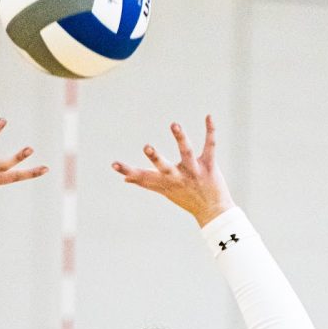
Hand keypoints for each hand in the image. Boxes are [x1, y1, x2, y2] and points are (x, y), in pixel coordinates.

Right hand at [112, 115, 234, 226]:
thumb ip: (145, 182)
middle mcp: (178, 177)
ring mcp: (194, 171)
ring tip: (174, 124)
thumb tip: (126, 179)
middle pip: (164, 167)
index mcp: (165, 183)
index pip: (143, 177)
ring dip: (180, 138)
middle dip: (156, 158)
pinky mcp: (209, 166)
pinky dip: (210, 131)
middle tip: (147, 147)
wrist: (213, 212)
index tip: (114, 165)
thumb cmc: (186, 198)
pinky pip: (210, 146)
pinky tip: (208, 116)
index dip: (128, 171)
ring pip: (187, 152)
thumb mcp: (164, 191)